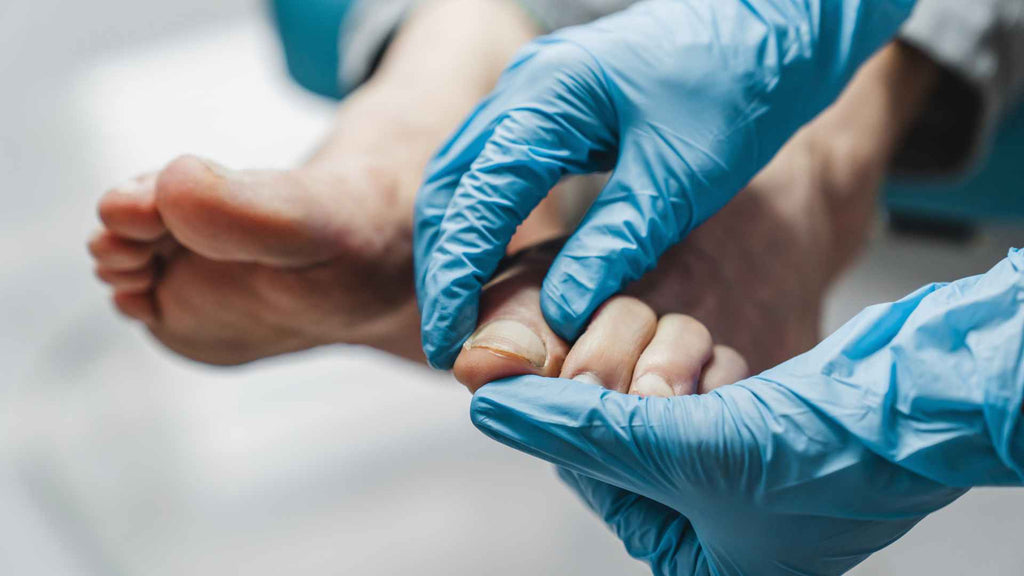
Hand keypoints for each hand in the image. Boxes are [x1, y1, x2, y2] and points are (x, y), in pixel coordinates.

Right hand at [414, 0, 916, 367]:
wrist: (773, 28)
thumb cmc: (736, 89)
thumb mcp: (680, 177)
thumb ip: (615, 242)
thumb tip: (560, 313)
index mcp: (549, 96)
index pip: (477, 196)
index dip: (456, 275)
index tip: (449, 340)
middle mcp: (524, 88)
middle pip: (451, 186)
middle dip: (443, 266)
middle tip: (448, 339)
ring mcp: (533, 93)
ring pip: (465, 178)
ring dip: (458, 247)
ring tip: (464, 314)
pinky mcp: (551, 109)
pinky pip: (496, 170)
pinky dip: (486, 223)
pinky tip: (498, 268)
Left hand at [470, 250, 1023, 574]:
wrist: (928, 400)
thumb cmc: (833, 455)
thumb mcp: (689, 450)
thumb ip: (583, 428)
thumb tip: (495, 408)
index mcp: (697, 566)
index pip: (593, 482)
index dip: (580, 425)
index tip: (558, 374)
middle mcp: (712, 526)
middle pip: (621, 438)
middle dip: (639, 395)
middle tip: (666, 381)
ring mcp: (733, 471)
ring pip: (655, 398)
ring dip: (679, 370)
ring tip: (720, 382)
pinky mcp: (755, 422)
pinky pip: (696, 379)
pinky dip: (709, 362)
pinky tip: (741, 372)